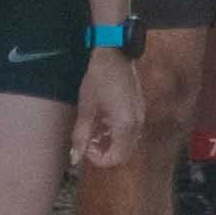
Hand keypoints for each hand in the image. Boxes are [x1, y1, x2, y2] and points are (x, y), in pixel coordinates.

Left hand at [70, 54, 144, 181]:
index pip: (116, 158)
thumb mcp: (86, 109)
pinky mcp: (140, 109)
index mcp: (124, 125)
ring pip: (128, 143)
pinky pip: (131, 131)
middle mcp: (137, 124)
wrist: (114, 54)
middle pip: (124, 153)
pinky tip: (104, 122)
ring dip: (111, 143)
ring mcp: (140, 116)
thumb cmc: (98, 79)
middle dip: (105, 153)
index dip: (99, 159)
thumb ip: (80, 136)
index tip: (86, 149)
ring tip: (94, 132)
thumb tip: (74, 159)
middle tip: (89, 142)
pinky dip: (118, 133)